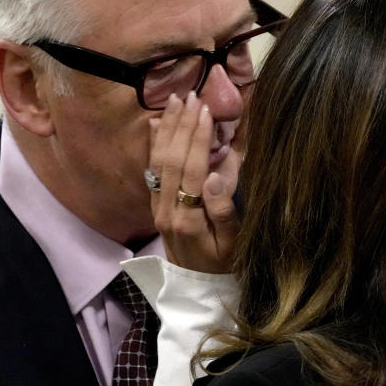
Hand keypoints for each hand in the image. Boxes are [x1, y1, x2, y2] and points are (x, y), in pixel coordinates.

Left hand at [149, 92, 239, 272]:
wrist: (198, 290)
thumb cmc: (225, 265)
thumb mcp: (235, 244)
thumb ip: (224, 211)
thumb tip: (214, 175)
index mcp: (187, 218)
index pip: (191, 169)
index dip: (198, 138)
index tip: (206, 111)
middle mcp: (166, 210)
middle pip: (171, 159)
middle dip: (181, 125)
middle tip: (192, 95)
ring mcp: (157, 207)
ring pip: (158, 161)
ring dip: (166, 128)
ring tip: (174, 100)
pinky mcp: (155, 206)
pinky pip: (151, 170)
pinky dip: (154, 144)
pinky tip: (155, 124)